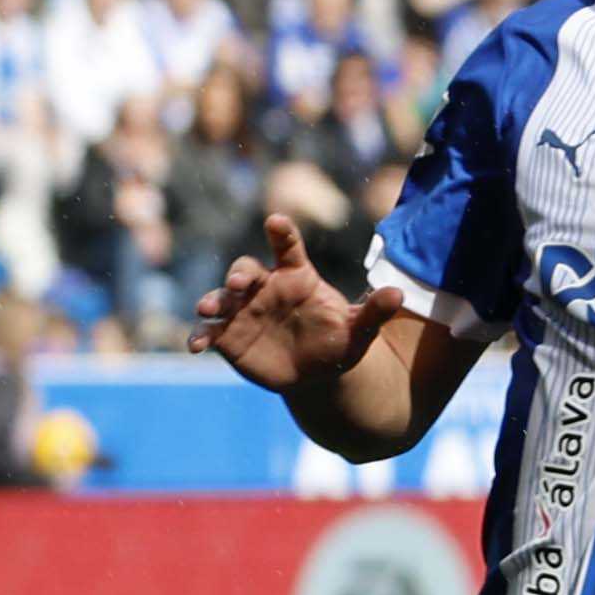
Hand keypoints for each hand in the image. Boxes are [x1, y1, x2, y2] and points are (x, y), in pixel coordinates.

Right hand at [187, 213, 402, 394]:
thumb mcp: (359, 331)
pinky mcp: (228, 336)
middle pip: (245, 269)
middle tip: (239, 283)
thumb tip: (399, 294)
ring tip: (208, 309)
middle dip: (238, 273)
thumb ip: (375, 312)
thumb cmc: (337, 343)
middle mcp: (264, 288)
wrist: (316, 374)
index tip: (277, 221)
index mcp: (296, 278)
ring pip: (221, 298)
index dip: (281, 233)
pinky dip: (200, 335)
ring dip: (213, 300)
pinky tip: (196, 345)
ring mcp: (243, 311)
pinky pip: (209, 332)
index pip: (287, 248)